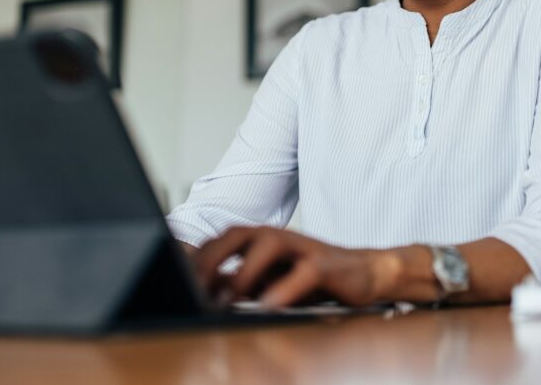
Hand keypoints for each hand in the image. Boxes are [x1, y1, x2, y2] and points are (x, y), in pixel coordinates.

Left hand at [192, 226, 400, 307]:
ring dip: (244, 271)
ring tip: (227, 298)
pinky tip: (267, 307)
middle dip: (212, 259)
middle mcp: (279, 237)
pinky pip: (302, 274)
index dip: (197, 259)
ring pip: (269, 244)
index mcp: (261, 239)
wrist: (363, 274)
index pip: (220, 240)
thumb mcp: (270, 281)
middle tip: (194, 287)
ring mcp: (303, 248)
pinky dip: (283, 290)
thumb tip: (205, 292)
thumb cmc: (313, 278)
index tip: (177, 282)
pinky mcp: (325, 265)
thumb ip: (240, 282)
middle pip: (238, 234)